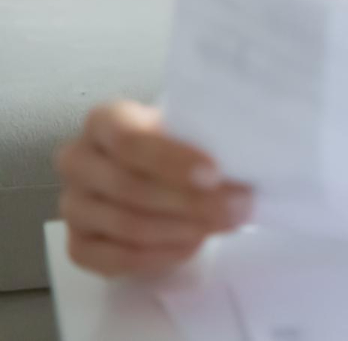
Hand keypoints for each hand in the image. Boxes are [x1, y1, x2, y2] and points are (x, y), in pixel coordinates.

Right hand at [53, 100, 253, 277]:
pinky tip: (192, 245)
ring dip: (183, 229)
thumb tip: (242, 160)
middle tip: (238, 207)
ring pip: (126, 225)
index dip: (172, 160)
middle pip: (130, 187)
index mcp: (103, 121)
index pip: (129, 140)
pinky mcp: (78, 245)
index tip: (215, 175)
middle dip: (191, 201)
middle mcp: (77, 161)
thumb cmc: (180, 143)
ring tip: (223, 224)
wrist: (164, 171)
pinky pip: (115, 259)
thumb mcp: (191, 127)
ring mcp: (73, 206)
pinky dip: (159, 256)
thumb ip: (207, 136)